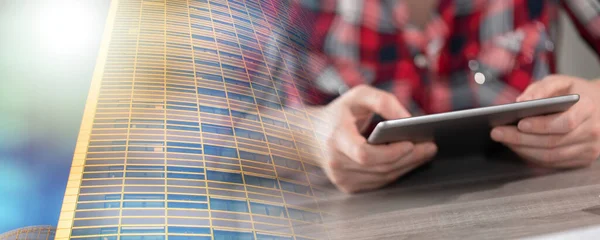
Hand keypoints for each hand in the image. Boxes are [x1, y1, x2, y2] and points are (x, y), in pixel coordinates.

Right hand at [311, 85, 436, 192]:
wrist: (310, 135)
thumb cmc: (338, 113)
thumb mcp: (358, 95)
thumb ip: (383, 101)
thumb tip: (408, 119)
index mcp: (335, 138)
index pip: (364, 154)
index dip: (390, 152)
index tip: (411, 143)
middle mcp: (336, 162)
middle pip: (380, 167)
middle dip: (409, 157)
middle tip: (430, 146)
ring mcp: (341, 178)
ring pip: (383, 177)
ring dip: (407, 166)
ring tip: (425, 152)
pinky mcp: (347, 186)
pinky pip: (379, 181)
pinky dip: (396, 171)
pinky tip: (409, 160)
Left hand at [491, 75, 599, 167]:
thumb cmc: (576, 93)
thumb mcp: (561, 81)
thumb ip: (542, 88)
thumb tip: (521, 102)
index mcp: (589, 108)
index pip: (565, 123)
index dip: (541, 125)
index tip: (519, 123)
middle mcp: (593, 131)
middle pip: (553, 142)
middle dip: (521, 139)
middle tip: (497, 132)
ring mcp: (590, 149)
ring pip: (552, 156)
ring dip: (523, 150)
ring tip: (503, 139)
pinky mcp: (583, 160)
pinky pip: (554, 163)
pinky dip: (532, 156)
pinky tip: (517, 147)